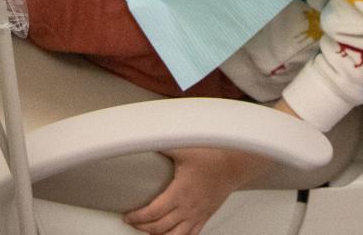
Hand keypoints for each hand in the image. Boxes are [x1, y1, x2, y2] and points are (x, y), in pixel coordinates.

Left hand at [124, 145, 273, 234]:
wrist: (234, 164)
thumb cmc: (213, 156)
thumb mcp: (183, 148)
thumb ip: (163, 144)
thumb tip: (146, 137)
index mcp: (180, 193)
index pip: (153, 213)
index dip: (137, 218)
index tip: (128, 216)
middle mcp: (188, 208)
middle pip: (160, 228)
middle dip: (143, 228)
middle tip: (133, 223)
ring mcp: (197, 215)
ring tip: (148, 232)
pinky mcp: (204, 217)